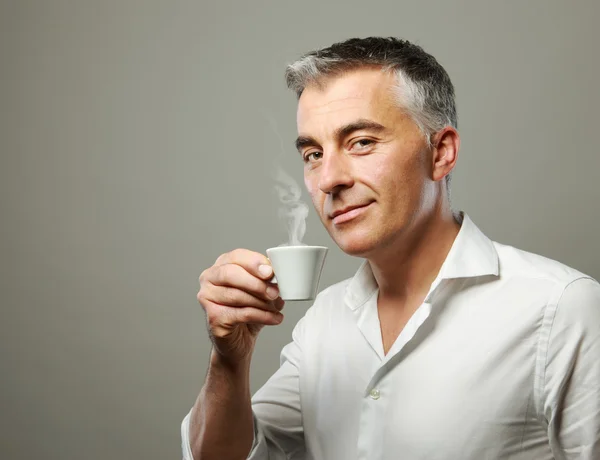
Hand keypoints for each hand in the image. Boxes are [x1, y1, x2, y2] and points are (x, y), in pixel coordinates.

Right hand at [197, 249, 284, 364]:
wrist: (239, 340)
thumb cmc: (247, 310)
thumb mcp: (260, 290)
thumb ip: (266, 280)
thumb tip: (277, 277)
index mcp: (221, 265)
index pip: (236, 256)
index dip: (254, 262)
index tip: (270, 271)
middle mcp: (209, 279)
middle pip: (230, 274)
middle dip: (256, 283)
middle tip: (274, 292)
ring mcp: (207, 298)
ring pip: (236, 295)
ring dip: (262, 302)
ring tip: (276, 308)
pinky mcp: (213, 318)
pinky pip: (241, 314)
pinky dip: (262, 316)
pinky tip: (274, 318)